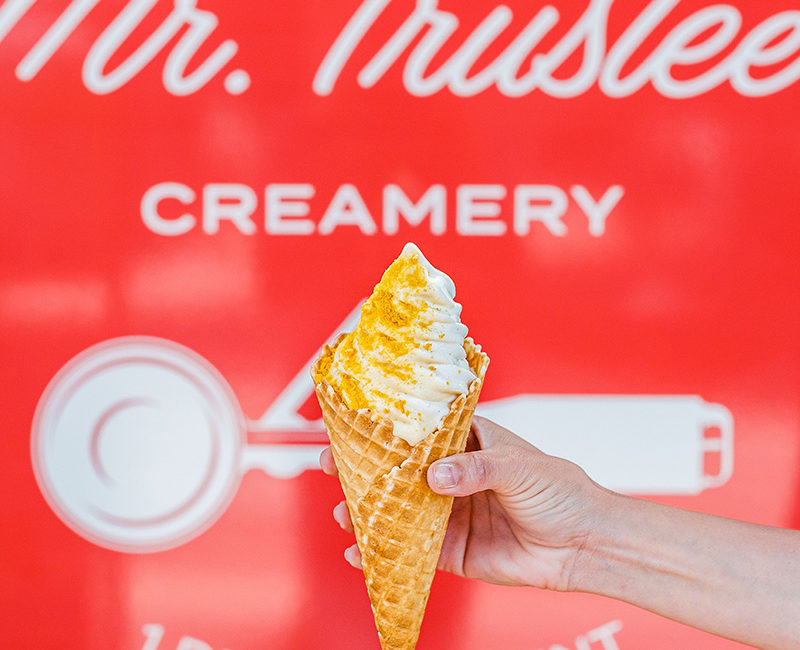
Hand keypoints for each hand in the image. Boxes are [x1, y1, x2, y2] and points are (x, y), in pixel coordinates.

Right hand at [320, 416, 601, 590]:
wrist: (583, 544)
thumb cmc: (559, 491)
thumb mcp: (519, 467)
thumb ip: (476, 469)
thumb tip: (434, 478)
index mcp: (467, 444)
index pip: (420, 432)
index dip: (386, 430)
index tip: (352, 427)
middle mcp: (453, 477)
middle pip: (400, 472)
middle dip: (364, 471)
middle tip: (331, 467)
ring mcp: (449, 514)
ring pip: (399, 512)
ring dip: (368, 513)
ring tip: (344, 514)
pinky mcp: (452, 551)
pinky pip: (412, 551)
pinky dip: (385, 552)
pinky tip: (361, 552)